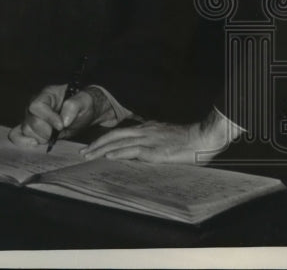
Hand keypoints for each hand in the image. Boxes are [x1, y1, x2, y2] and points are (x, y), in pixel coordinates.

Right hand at [8, 84, 98, 146]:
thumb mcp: (85, 101)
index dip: (47, 117)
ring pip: (25, 130)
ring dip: (40, 137)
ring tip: (53, 136)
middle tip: (58, 132)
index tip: (61, 126)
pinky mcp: (32, 129)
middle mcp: (36, 106)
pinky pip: (16, 135)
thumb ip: (74, 106)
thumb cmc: (84, 104)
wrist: (84, 113)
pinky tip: (35, 143)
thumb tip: (63, 120)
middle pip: (30, 121)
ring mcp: (32, 118)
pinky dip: (23, 141)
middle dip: (46, 131)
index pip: (37, 106)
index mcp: (47, 94)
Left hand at [80, 113, 237, 164]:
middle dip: (96, 144)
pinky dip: (118, 153)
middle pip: (115, 135)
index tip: (93, 146)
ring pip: (119, 141)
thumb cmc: (189, 140)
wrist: (203, 138)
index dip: (105, 139)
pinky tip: (109, 157)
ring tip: (88, 156)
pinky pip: (132, 150)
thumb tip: (142, 151)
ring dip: (101, 149)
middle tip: (83, 152)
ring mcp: (149, 140)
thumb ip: (154, 142)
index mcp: (149, 128)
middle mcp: (146, 131)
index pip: (121, 132)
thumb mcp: (167, 137)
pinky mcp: (155, 150)